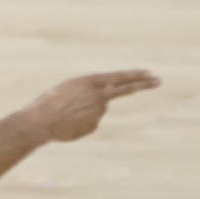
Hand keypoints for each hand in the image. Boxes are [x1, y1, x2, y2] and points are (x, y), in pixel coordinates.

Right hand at [32, 70, 159, 141]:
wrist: (41, 120)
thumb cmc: (50, 101)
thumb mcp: (70, 88)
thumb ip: (89, 93)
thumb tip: (103, 107)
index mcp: (91, 81)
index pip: (119, 77)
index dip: (135, 75)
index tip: (150, 73)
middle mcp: (99, 95)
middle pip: (125, 89)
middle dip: (144, 84)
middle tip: (158, 80)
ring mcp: (99, 112)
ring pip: (97, 109)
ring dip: (84, 110)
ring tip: (66, 112)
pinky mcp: (94, 125)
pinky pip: (90, 121)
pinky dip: (80, 122)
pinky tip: (68, 122)